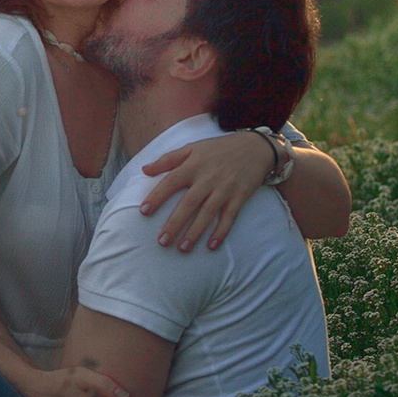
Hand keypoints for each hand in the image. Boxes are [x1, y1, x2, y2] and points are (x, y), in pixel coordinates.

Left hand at [138, 130, 273, 251]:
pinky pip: (229, 217)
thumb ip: (168, 159)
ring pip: (207, 213)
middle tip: (162, 241)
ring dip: (195, 232)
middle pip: (188, 203)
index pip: (171, 181)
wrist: (254, 147)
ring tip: (182, 248)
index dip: (157, 196)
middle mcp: (208, 177)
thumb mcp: (192, 148)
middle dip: (175, 223)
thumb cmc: (218, 149)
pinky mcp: (239, 197)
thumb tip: (144, 170)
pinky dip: (221, 232)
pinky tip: (211, 246)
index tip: (143, 212)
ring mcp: (225, 188)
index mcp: (193, 165)